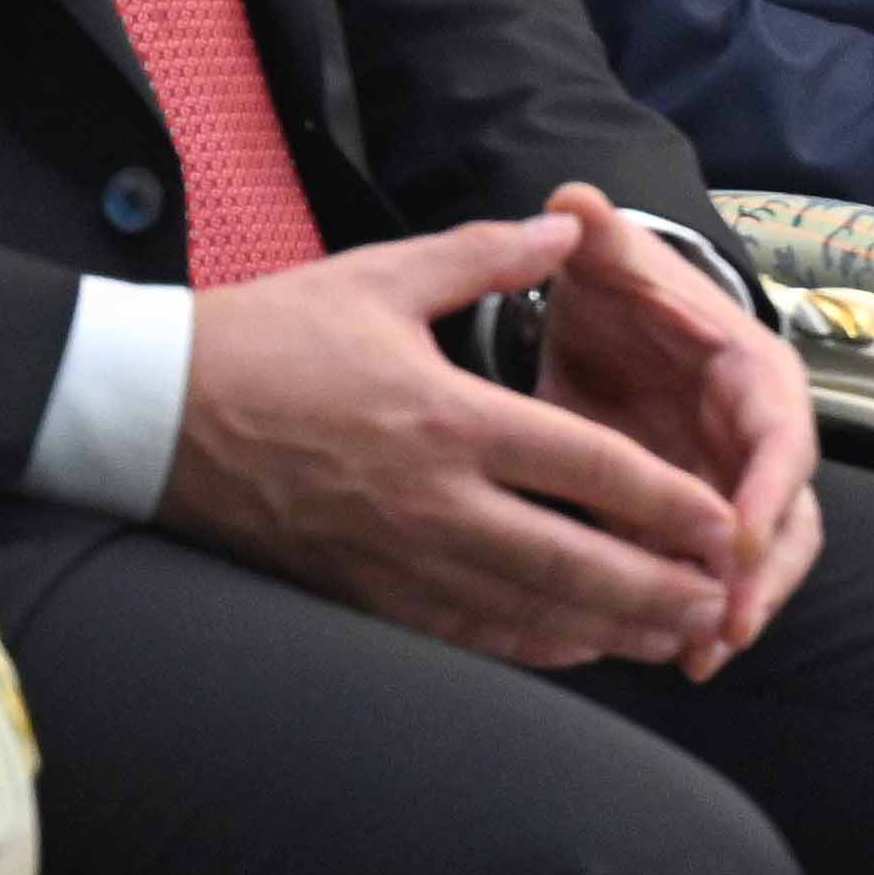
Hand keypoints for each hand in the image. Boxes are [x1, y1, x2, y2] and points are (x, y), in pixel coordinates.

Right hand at [164, 208, 757, 673]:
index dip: (666, 502)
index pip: (586, 469)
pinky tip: (574, 649)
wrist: (149, 414)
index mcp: (450, 418)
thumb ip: (489, 251)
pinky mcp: (359, 592)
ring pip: (523, 610)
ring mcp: (395, 557)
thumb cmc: (267, 338)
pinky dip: (527, 648)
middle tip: (722, 601)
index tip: (724, 520)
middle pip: (572, 560)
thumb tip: (571, 225)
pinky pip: (460, 634)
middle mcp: (433, 501)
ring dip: (606, 629)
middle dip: (656, 586)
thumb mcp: (381, 276)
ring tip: (674, 636)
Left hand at [527, 186, 819, 675]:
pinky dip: (698, 617)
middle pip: (790, 517)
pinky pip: (714, 577)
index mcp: (753, 375)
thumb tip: (572, 199)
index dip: (769, 491)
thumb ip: (597, 237)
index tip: (740, 538)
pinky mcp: (698, 520)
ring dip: (739, 609)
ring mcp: (734, 485)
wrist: (612, 322)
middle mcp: (759, 438)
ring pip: (762, 559)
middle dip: (765, 576)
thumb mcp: (609, 264)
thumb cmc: (620, 293)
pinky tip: (662, 655)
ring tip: (698, 659)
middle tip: (726, 629)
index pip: (783, 437)